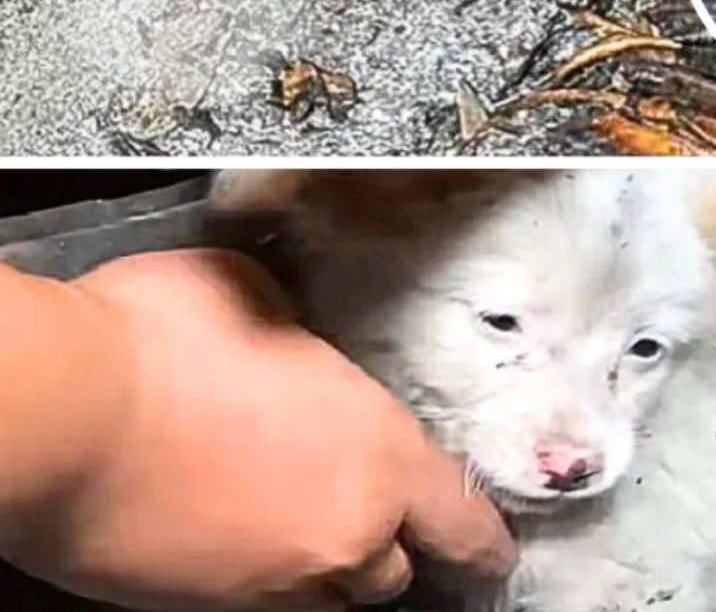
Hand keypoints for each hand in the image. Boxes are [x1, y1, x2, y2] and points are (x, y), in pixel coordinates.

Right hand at [1, 249, 514, 611]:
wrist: (66, 416)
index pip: (462, 522)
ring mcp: (268, 584)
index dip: (481, 538)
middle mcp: (341, 533)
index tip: (489, 548)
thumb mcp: (263, 295)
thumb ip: (306, 335)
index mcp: (378, 454)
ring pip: (325, 598)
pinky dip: (261, 574)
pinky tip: (230, 526)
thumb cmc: (167, 337)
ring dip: (324, 566)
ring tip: (292, 518)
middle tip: (356, 502)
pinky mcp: (200, 608)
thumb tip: (297, 342)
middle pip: (391, 571)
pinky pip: (257, 600)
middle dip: (383, 541)